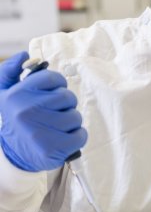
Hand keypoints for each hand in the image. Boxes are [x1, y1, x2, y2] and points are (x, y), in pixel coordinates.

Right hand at [0, 52, 87, 171]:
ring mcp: (40, 131)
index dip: (58, 85)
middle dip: (66, 105)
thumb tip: (25, 55)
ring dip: (71, 121)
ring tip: (57, 127)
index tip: (53, 93)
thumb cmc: (17, 120)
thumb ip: (9, 70)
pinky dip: (77, 136)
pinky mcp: (53, 148)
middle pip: (68, 97)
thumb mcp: (4, 93)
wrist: (16, 156)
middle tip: (55, 113)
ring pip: (75, 116)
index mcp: (17, 94)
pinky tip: (64, 138)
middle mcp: (27, 111)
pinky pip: (81, 135)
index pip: (53, 78)